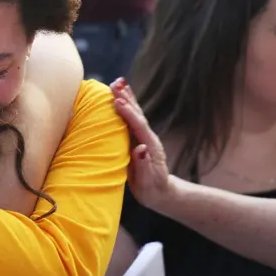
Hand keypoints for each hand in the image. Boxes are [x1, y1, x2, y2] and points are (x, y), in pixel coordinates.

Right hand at [110, 78, 173, 209]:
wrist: (160, 192)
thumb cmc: (152, 189)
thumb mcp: (148, 181)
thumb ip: (144, 165)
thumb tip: (140, 149)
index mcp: (149, 146)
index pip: (138, 126)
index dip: (128, 113)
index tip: (117, 101)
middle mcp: (148, 138)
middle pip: (137, 114)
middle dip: (126, 98)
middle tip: (115, 83)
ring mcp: (144, 137)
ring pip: (135, 113)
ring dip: (127, 97)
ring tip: (118, 83)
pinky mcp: (138, 138)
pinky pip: (132, 119)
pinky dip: (127, 106)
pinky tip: (121, 98)